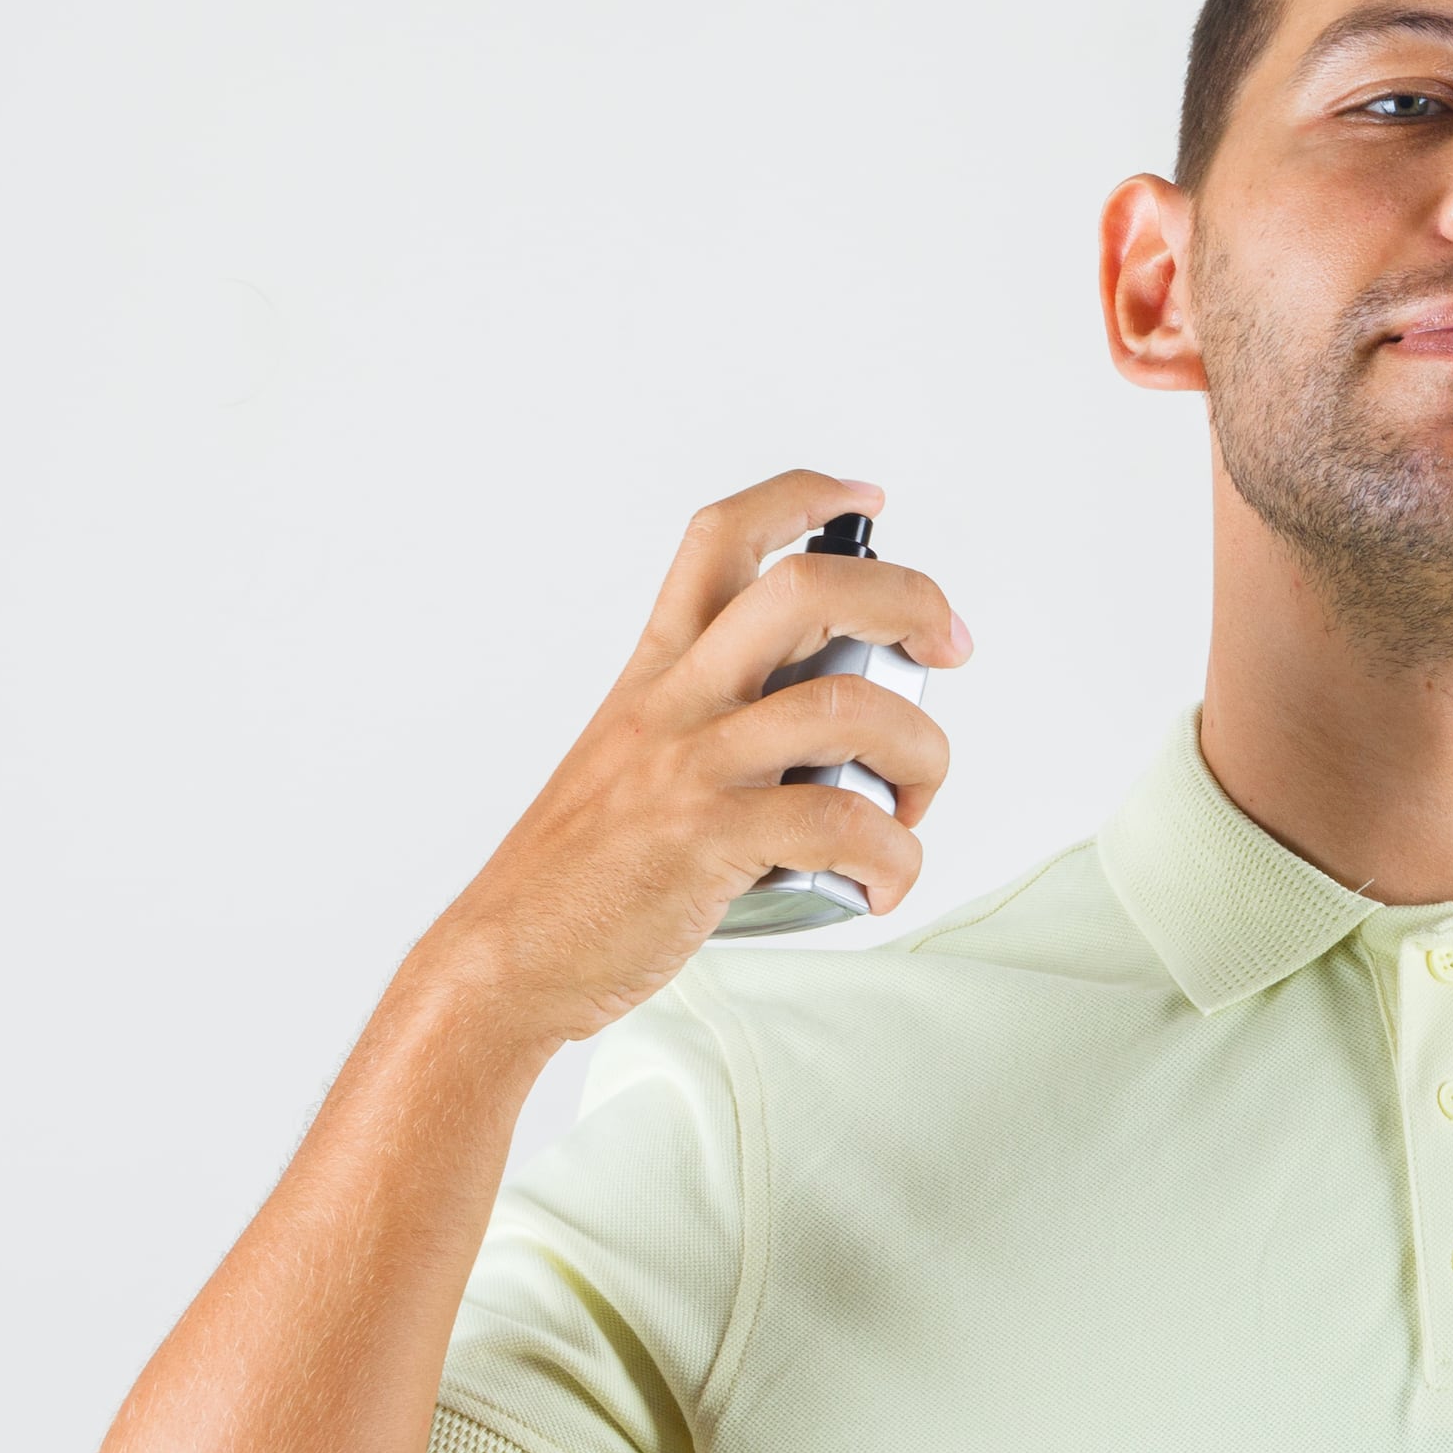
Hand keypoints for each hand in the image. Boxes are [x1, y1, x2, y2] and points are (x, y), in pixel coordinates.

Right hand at [410, 469, 971, 1045]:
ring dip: (921, 751)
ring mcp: (693, 768)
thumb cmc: (578, 874)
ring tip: (914, 801)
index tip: (864, 500)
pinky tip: (884, 883)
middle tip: (947, 648)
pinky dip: (894, 856)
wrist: (505, 955)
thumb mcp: (633, 764)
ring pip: (847, 707)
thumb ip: (717, 733)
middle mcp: (677, 702)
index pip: (721, 539)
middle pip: (805, 591)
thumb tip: (829, 744)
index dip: (801, 496)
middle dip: (906, 601)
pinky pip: (841, 826)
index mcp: (657, 673)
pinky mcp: (709, 842)